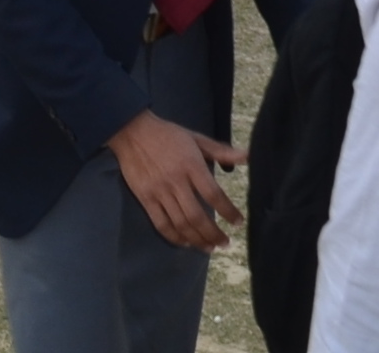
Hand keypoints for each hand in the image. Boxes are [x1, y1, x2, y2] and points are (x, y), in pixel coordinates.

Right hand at [107, 114, 241, 249]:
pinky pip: (161, 224)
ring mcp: (159, 192)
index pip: (213, 194)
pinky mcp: (145, 198)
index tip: (238, 222)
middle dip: (214, 234)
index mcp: (191, 165)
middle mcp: (176, 181)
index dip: (228, 211)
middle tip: (225, 243)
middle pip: (197, 216)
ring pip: (181, 224)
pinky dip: (174, 237)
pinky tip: (185, 243)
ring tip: (210, 248)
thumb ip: (221, 150)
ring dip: (197, 240)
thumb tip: (248, 156)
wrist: (131, 131)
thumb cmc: (167, 134)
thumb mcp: (195, 138)